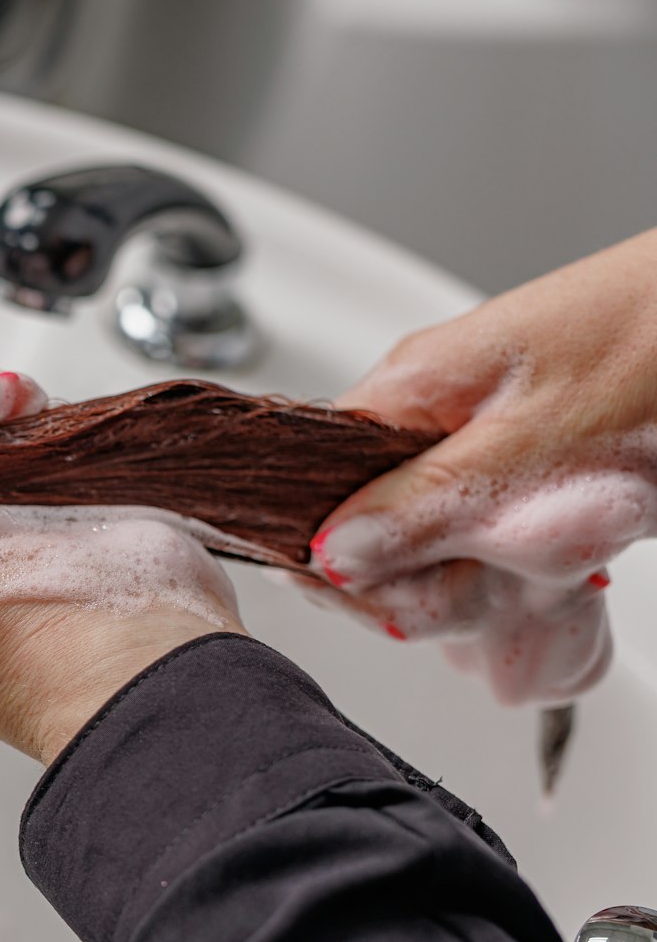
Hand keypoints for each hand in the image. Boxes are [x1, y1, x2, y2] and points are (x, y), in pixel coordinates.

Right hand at [309, 229, 656, 704]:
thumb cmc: (654, 342)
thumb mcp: (531, 444)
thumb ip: (421, 505)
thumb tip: (327, 557)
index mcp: (407, 391)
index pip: (317, 497)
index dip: (352, 564)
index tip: (405, 599)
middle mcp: (431, 420)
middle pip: (377, 542)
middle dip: (434, 588)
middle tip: (497, 587)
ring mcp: (483, 451)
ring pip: (441, 558)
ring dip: (495, 591)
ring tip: (558, 576)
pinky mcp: (532, 476)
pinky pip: (497, 552)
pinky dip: (532, 586)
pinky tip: (568, 595)